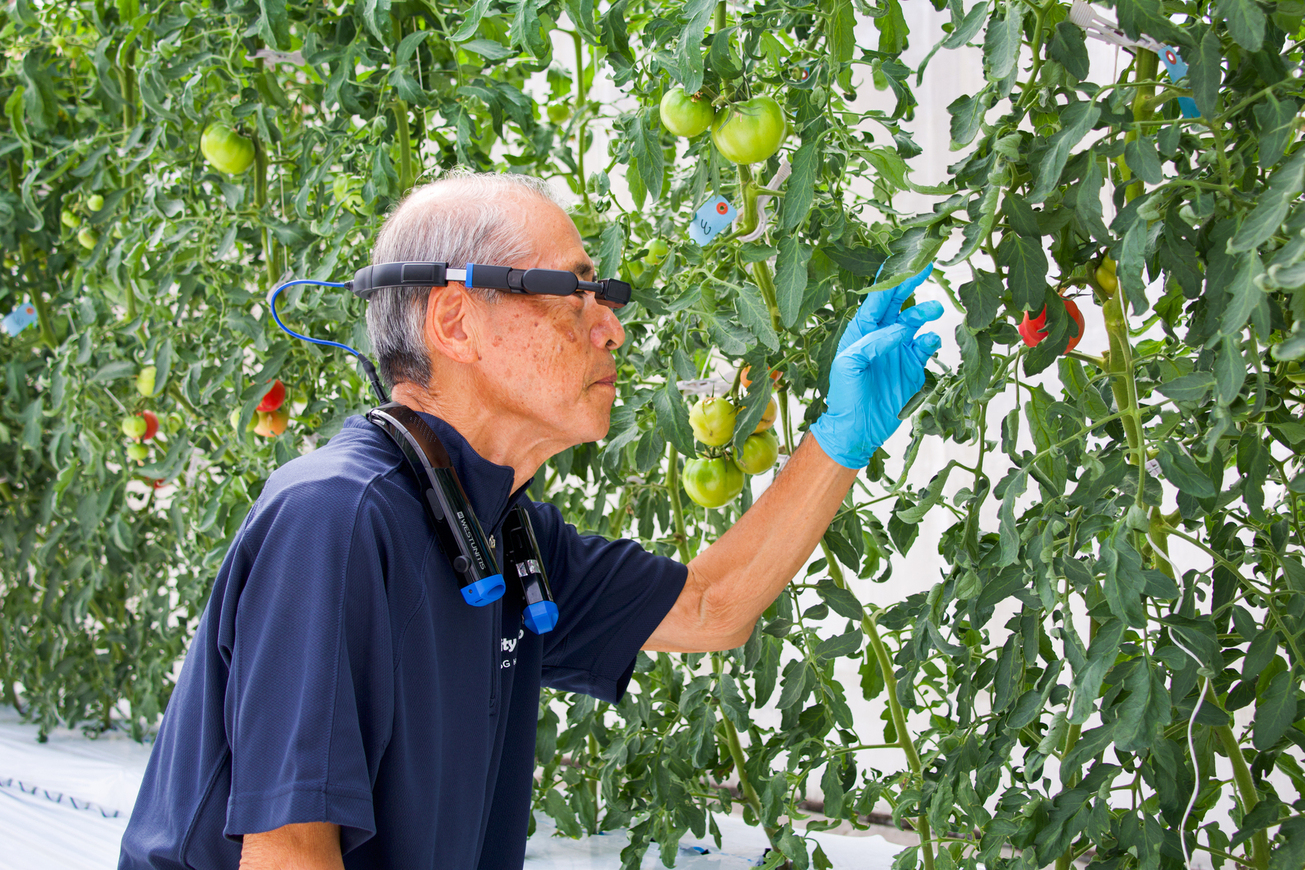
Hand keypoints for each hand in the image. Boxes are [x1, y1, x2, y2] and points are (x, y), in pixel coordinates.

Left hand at [811, 267, 942, 468]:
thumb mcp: (848, 365)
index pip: (877, 299)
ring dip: (924, 312)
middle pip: (899, 303)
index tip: (905, 261)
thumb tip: (900, 328)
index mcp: (861, 331)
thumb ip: (872, 343)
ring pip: (915, 322)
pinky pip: (925, 347)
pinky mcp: (913, 368)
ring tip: (934, 308)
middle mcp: (882, 336)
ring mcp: (899, 351)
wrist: (856, 430)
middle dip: (911, 284)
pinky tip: (930, 339)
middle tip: (926, 268)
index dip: (890, 279)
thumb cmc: (844, 395)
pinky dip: (930, 340)